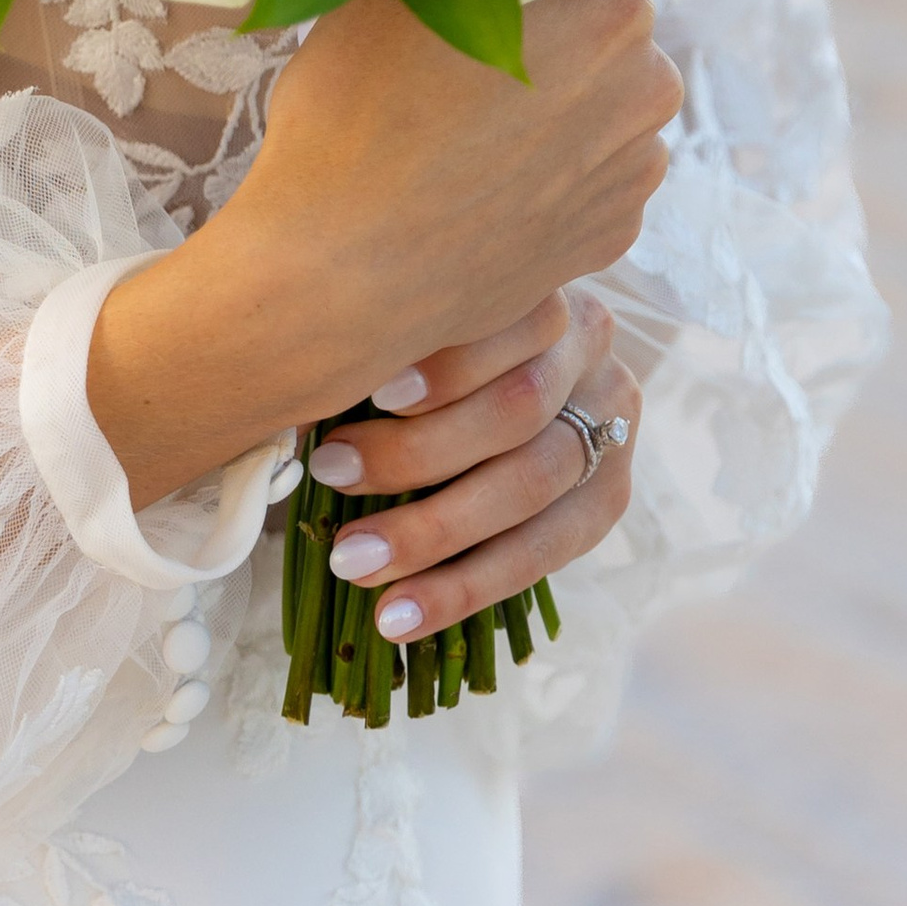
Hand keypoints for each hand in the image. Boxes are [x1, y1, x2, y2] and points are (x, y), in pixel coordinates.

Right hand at [87, 0, 677, 505]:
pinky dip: (548, 171)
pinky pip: (588, 174)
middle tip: (456, 55)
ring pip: (597, 102)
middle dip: (547, 31)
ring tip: (461, 127)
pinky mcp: (614, 238)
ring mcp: (636, 171)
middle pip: (600, 26)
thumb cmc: (352, 112)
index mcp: (613, 6)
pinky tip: (480, 180)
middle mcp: (648, 86)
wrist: (339, 275)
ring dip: (552, 102)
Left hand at [305, 286, 641, 641]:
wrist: (529, 378)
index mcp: (549, 290)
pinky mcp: (608, 501)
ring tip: (354, 560)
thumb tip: (293, 398)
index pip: (514, 318)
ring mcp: (613, 431)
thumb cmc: (446, 340)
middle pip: (519, 408)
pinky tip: (399, 614)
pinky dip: (461, 588)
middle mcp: (593, 356)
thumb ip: (383, 347)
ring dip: (434, 533)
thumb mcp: (425, 322)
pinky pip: (540, 557)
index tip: (374, 391)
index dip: (449, 361)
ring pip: (530, 486)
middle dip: (420, 453)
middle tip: (330, 474)